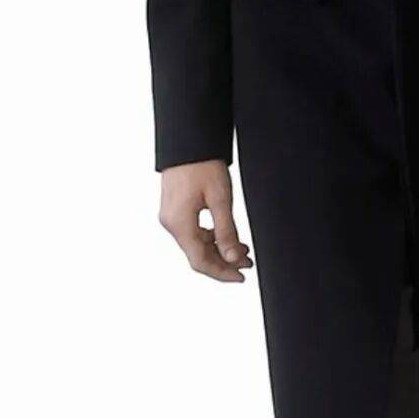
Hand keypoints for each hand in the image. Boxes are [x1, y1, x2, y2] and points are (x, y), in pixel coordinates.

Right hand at [158, 159, 253, 279]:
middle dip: (224, 262)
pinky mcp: (174, 209)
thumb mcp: (220, 199)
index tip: (242, 277)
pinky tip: (227, 236)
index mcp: (179, 224)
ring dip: (219, 250)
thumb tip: (233, 259)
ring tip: (243, 250)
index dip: (222, 273)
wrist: (188, 140)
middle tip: (248, 263)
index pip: (201, 261)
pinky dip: (210, 238)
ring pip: (196, 245)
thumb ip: (227, 231)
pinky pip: (192, 232)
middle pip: (197, 255)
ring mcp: (170, 217)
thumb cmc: (203, 164)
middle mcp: (171, 224)